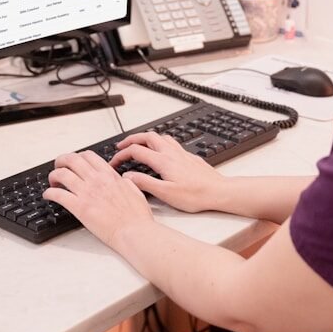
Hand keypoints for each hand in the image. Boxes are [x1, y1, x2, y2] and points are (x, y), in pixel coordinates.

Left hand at [44, 150, 154, 250]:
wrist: (134, 232)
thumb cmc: (137, 217)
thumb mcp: (135, 190)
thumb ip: (126, 182)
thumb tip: (121, 178)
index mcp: (109, 175)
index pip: (88, 156)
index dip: (77, 157)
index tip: (74, 163)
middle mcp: (96, 180)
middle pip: (71, 160)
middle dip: (61, 161)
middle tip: (58, 167)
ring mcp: (87, 193)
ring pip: (62, 174)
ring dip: (53, 176)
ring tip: (53, 182)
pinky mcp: (80, 208)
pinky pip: (58, 195)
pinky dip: (49, 193)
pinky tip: (48, 196)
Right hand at [109, 132, 225, 212]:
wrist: (218, 192)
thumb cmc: (196, 195)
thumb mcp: (166, 193)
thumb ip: (145, 183)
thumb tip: (128, 176)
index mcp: (163, 161)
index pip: (136, 151)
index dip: (122, 154)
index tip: (114, 162)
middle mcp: (172, 153)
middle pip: (147, 136)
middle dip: (132, 139)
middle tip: (122, 146)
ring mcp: (181, 153)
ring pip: (160, 136)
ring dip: (146, 138)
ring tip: (139, 145)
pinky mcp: (188, 156)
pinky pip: (170, 142)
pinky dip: (159, 142)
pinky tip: (161, 150)